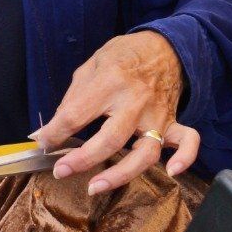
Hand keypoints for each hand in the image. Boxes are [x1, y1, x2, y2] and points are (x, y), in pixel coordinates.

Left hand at [29, 31, 200, 194]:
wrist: (163, 45)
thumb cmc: (123, 56)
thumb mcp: (91, 65)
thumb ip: (74, 98)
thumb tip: (54, 128)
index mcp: (110, 82)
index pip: (76, 114)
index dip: (54, 132)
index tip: (43, 142)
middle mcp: (135, 101)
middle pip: (110, 139)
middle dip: (82, 159)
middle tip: (60, 171)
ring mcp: (157, 114)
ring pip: (145, 152)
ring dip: (121, 174)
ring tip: (96, 186)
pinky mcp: (173, 121)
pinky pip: (187, 141)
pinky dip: (185, 158)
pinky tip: (172, 172)